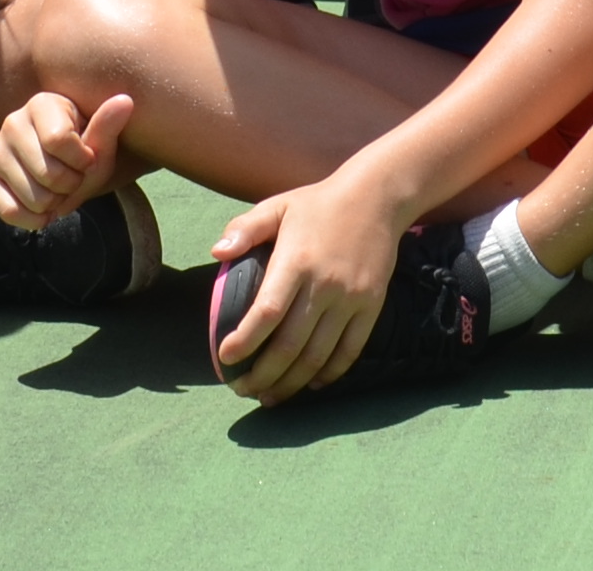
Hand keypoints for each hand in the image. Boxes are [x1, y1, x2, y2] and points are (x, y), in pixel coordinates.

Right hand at [0, 88, 133, 231]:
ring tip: (58, 191)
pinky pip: (9, 211)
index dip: (82, 161)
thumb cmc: (85, 149)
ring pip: (33, 197)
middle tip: (73, 180)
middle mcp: (12, 122)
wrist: (64, 166)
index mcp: (41, 104)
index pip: (59, 141)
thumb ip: (109, 124)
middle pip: (48, 174)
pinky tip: (43, 210)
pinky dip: (33, 220)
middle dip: (71, 186)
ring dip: (55, 205)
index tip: (87, 160)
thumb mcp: (102, 140)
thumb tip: (125, 101)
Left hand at [203, 174, 414, 404]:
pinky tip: (311, 385)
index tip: (226, 358)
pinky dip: (329, 374)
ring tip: (270, 396)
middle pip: (290, 345)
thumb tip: (216, 252)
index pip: (267, 313)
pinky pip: (350, 351)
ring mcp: (350, 299)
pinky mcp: (371, 306)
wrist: (377, 197)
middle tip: (241, 388)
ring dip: (291, 383)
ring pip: (318, 355)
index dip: (244, 341)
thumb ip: (245, 228)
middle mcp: (324, 285)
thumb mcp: (278, 206)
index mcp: (296, 261)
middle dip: (262, 374)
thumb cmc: (319, 204)